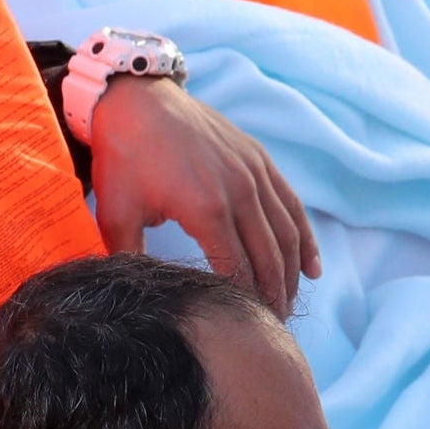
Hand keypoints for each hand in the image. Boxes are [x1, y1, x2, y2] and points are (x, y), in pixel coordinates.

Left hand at [88, 76, 320, 315]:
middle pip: (268, 258)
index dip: (243, 304)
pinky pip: (291, 205)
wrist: (138, 98)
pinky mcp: (259, 160)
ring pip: (287, 234)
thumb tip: (132, 297)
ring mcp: (254, 173)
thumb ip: (128, 258)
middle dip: (273, 297)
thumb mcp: (116, 213)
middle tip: (272, 329)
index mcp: (206, 209)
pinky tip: (313, 268)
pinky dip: (305, 239)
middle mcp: (240, 191)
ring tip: (289, 306)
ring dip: (292, 274)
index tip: (244, 330)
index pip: (236, 270)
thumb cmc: (124, 156)